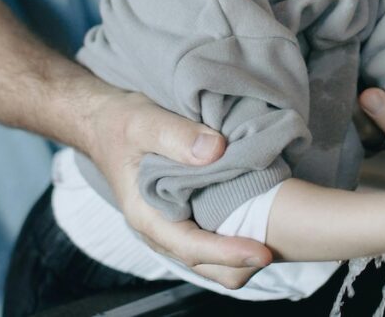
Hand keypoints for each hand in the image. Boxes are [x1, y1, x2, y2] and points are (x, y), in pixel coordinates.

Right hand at [84, 89, 271, 288]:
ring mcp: (171, 224)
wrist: (103, 123)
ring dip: (239, 252)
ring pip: (210, 258)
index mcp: (146, 215)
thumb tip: (216, 151)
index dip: (228, 253)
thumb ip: (176, 136)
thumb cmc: (119, 123)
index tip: (263, 252)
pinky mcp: (182, 214)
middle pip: (205, 264)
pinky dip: (234, 234)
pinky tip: (256, 216)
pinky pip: (210, 236)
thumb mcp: (143, 122)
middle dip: (241, 263)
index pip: (191, 246)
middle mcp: (159, 229)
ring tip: (275, 235)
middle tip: (281, 246)